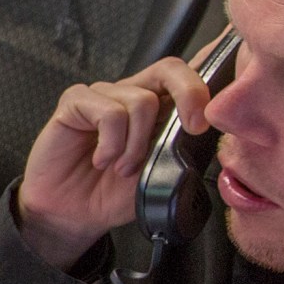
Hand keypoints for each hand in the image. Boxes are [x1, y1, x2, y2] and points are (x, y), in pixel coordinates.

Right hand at [14, 54, 216, 269]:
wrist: (73, 215)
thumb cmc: (111, 194)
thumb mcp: (159, 176)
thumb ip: (180, 149)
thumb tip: (204, 131)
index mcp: (156, 109)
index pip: (186, 78)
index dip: (204, 85)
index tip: (209, 119)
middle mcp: (131, 95)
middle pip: (170, 69)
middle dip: (190, 94)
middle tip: (193, 128)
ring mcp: (103, 95)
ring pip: (140, 101)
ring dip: (136, 145)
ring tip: (122, 168)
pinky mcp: (75, 102)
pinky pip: (109, 113)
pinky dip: (111, 144)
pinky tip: (101, 160)